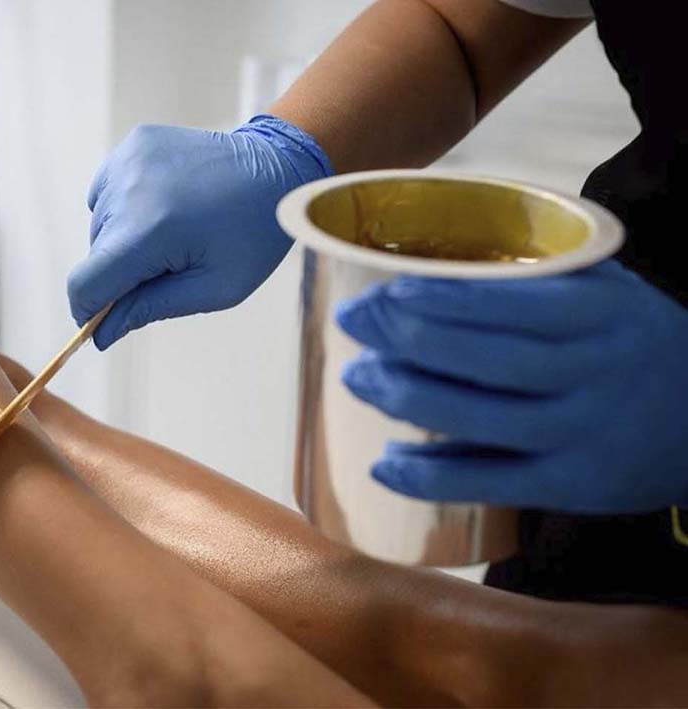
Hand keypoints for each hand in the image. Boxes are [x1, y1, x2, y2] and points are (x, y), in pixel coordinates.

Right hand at [68, 115, 330, 349]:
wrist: (278, 166)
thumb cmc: (254, 233)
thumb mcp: (215, 288)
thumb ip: (151, 308)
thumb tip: (101, 333)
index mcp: (151, 230)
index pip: (86, 283)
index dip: (87, 310)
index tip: (101, 322)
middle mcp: (130, 190)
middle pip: (95, 255)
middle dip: (121, 272)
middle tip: (171, 266)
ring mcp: (129, 160)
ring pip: (99, 224)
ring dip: (124, 239)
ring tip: (173, 231)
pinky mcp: (134, 144)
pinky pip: (108, 192)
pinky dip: (125, 208)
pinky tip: (164, 207)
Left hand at [335, 259, 687, 512]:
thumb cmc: (632, 341)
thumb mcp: (605, 292)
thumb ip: (536, 275)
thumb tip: (431, 264)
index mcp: (599, 314)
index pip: (510, 303)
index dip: (442, 298)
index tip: (384, 292)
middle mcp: (594, 372)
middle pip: (488, 360)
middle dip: (408, 339)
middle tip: (351, 322)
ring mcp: (584, 433)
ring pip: (482, 420)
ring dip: (408, 399)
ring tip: (356, 378)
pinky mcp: (573, 485)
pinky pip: (492, 483)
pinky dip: (432, 478)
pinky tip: (384, 464)